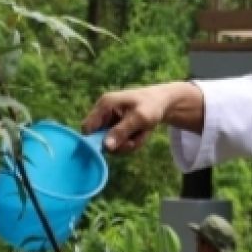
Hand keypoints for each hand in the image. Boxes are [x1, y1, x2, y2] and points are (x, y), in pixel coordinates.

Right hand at [82, 82, 202, 152]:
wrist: (163, 103)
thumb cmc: (152, 105)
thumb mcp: (140, 118)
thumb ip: (122, 131)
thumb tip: (106, 146)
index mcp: (105, 104)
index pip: (88, 127)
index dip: (95, 141)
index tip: (112, 149)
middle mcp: (103, 113)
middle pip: (100, 140)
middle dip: (119, 144)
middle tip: (134, 142)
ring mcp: (109, 122)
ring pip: (111, 145)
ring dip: (127, 144)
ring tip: (141, 134)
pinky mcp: (116, 129)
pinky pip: (119, 144)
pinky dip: (131, 143)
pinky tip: (140, 134)